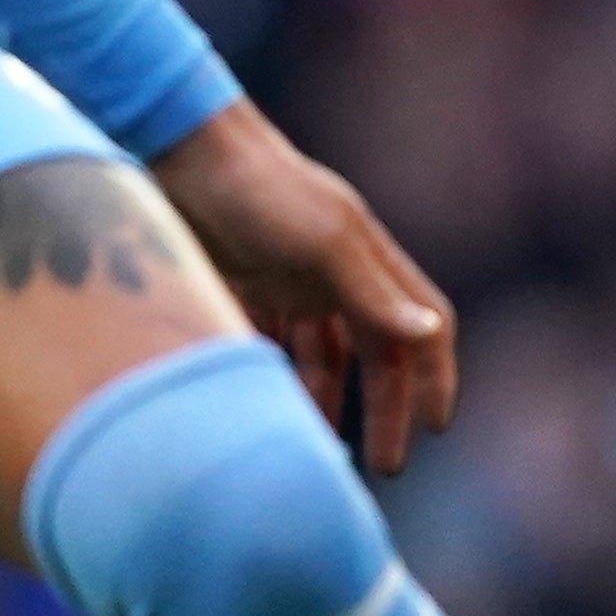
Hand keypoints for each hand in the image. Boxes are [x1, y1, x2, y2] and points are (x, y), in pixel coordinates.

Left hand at [148, 98, 457, 472]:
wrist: (179, 149)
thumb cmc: (260, 189)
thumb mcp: (323, 242)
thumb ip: (372, 292)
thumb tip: (430, 335)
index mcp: (370, 264)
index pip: (423, 331)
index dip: (435, 378)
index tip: (435, 429)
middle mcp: (336, 274)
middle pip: (376, 354)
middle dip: (385, 409)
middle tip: (384, 466)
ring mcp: (289, 278)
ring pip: (323, 355)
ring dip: (328, 400)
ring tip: (320, 447)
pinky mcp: (241, 283)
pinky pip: (270, 343)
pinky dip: (276, 376)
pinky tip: (266, 409)